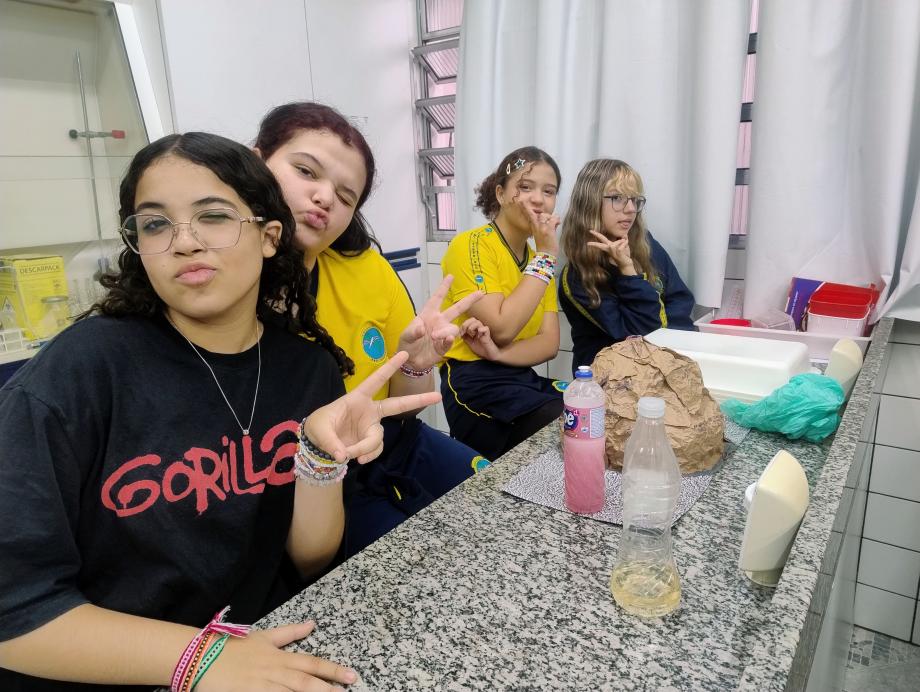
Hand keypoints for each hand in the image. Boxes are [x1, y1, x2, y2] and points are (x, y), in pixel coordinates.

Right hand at [198, 621, 356, 690]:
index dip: (332, 670)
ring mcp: (261, 687)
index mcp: (280, 657)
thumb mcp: (264, 636)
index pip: (312, 663)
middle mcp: (274, 672)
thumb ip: (290, 633)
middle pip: (305, 682)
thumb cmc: (233, 648)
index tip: (351, 676)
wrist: (201, 658)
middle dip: (327, 689)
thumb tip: (312, 624)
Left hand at [302, 352, 440, 462]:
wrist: (317, 444)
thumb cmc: (318, 427)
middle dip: (417, 401)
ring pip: (379, 437)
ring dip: (367, 447)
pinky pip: (376, 449)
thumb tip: (343, 455)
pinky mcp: (369, 441)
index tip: (404, 354)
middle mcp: (369, 411)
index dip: (389, 368)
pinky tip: (358, 459)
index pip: (375, 381)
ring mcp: (371, 427)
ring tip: (351, 454)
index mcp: (357, 398)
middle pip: (397, 405)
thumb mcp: (319, 430)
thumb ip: (331, 442)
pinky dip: (368, 455)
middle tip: (437, 396)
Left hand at [397, 275, 482, 370]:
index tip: (450, 276)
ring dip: (445, 331)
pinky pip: (450, 341)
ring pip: (452, 328)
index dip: (443, 288)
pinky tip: (446, 340)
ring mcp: (443, 333)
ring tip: (434, 337)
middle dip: (468, 301)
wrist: (410, 362)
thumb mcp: (406, 336)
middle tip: (481, 292)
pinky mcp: (444, 346)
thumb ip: (413, 331)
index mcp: (428, 315)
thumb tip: (422, 328)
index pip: (437, 299)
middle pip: (456, 309)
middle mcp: (438, 322)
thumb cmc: (407, 344)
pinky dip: (448, 340)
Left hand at [460, 317, 501, 360]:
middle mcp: (479, 329)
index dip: (463, 325)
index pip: (468, 321)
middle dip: (466, 324)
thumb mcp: (470, 343)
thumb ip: (466, 337)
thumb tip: (460, 333)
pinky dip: (481, 330)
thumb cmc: (481, 349)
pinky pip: (486, 328)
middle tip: (464, 332)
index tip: (460, 333)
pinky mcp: (488, 335)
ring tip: (472, 334)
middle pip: (473, 319)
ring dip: (472, 327)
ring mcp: (484, 331)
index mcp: (474, 329)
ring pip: (478, 322)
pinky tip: (478, 336)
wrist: (489, 355)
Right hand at [521, 202, 559, 254]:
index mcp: (532, 227)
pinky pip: (553, 219)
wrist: (546, 256)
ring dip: (551, 218)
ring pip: (545, 215)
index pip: (528, 215)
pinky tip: (558, 223)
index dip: (524, 208)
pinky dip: (557, 220)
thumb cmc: (544, 246)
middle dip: (546, 215)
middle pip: (537, 213)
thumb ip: (543, 225)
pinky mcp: (548, 230)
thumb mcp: (540, 234)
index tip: (521, 201)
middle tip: (551, 221)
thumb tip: (552, 219)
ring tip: (555, 224)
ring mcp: (541, 228)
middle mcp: (535, 226)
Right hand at [587, 229, 636, 274]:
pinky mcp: (617, 255)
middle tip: (590, 231)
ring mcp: (612, 252)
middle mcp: (609, 249)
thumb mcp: (624, 245)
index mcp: (609, 246)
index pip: (602, 239)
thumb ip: (623, 240)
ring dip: (619, 241)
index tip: (590, 231)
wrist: (626, 264)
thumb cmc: (624, 255)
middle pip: (601, 242)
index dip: (596, 235)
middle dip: (596, 236)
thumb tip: (624, 234)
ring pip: (612, 245)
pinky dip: (624, 244)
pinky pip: (620, 248)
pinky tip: (626, 243)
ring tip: (624, 241)